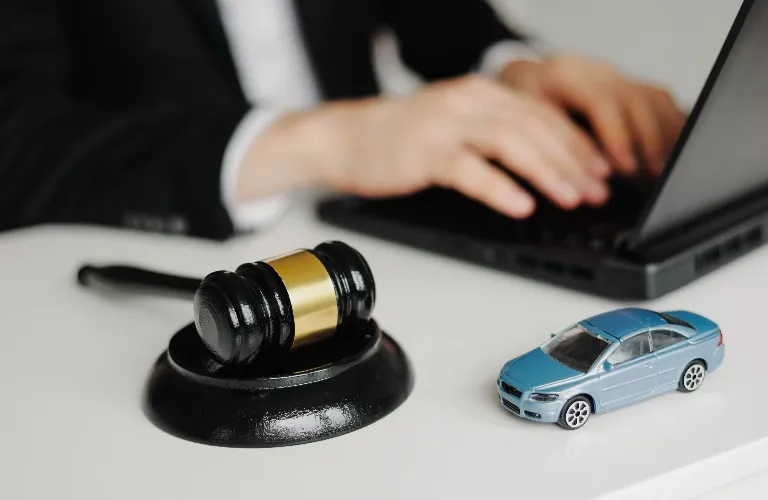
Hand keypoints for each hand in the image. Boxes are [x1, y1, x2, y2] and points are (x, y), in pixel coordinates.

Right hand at [239, 75, 614, 217]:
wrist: (345, 138)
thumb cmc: (402, 139)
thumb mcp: (457, 127)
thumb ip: (496, 135)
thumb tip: (548, 164)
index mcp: (481, 93)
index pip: (543, 113)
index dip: (578, 142)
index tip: (603, 171)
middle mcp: (467, 101)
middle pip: (534, 126)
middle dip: (573, 160)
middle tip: (597, 190)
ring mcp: (445, 125)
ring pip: (510, 142)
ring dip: (547, 172)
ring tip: (572, 198)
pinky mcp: (423, 152)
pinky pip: (469, 169)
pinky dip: (499, 188)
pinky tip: (521, 205)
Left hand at [500, 55, 686, 175]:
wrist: (526, 81)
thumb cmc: (521, 107)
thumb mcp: (523, 123)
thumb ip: (549, 144)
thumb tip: (573, 179)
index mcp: (566, 75)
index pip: (601, 102)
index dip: (617, 137)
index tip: (625, 169)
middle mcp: (596, 71)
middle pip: (634, 100)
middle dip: (647, 141)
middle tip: (652, 174)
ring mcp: (616, 76)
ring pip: (653, 98)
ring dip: (664, 135)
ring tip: (664, 169)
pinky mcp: (629, 85)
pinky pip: (659, 100)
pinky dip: (670, 125)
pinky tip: (673, 150)